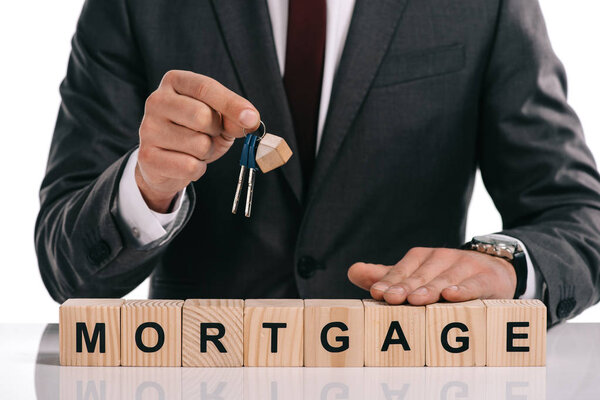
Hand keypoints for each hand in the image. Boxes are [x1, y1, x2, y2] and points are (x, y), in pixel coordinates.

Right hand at [136, 70, 259, 211]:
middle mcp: (156, 100)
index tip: (252, 119)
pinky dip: (198, 169)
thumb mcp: (220, 120)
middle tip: (211, 135)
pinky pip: (189, 166)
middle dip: (216, 131)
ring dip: (207, 152)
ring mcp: (148, 128)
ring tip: (195, 150)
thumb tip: (250, 120)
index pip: (205, 87)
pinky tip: (186, 163)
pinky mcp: (147, 156)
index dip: (232, 104)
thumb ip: (234, 116)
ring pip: (198, 144)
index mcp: (175, 82)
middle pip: (202, 116)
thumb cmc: (196, 133)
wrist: (166, 162)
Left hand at [347, 247, 516, 304]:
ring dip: (429, 289)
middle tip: (390, 298)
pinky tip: (451, 295)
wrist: (493, 270)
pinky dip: (463, 290)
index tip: (376, 293)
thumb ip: (386, 276)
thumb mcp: (417, 276)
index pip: (401, 270)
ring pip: (444, 279)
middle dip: (404, 287)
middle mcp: (441, 258)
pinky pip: (473, 284)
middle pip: (420, 276)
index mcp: (421, 258)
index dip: (389, 282)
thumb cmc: (446, 277)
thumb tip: (353, 271)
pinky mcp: (486, 277)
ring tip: (415, 300)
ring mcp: (464, 266)